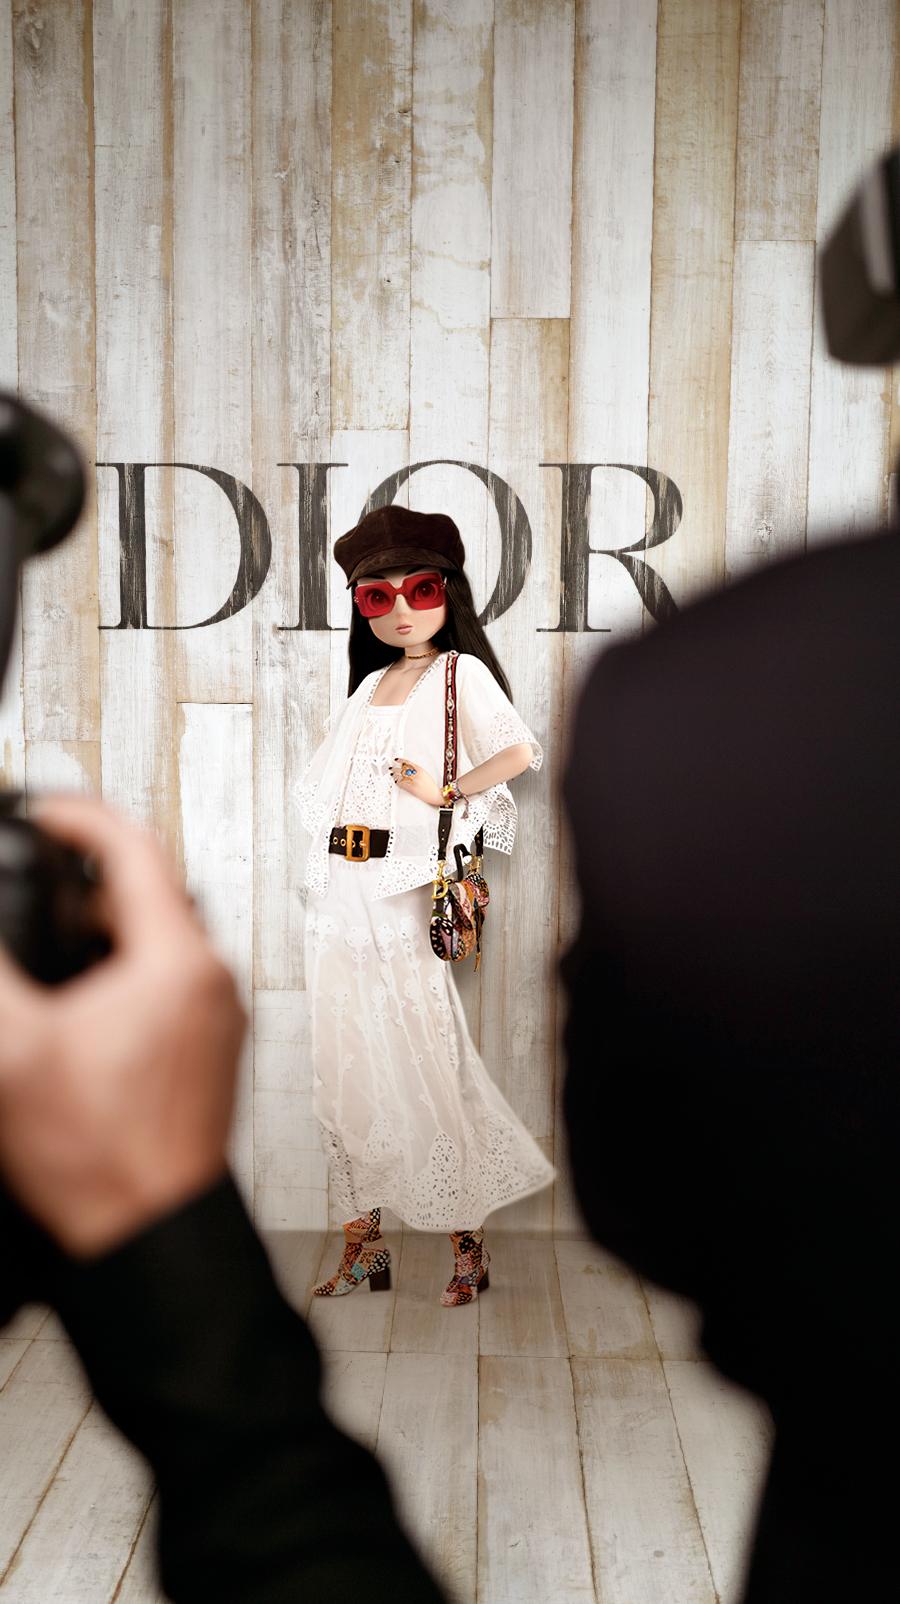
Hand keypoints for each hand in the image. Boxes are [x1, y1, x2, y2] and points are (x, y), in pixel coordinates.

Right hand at [0, 796, 244, 1258]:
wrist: (151, 1234)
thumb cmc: (103, 1159)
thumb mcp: (16, 1052)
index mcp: (177, 963)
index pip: (136, 849)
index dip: (82, 818)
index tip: (45, 813)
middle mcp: (210, 982)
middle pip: (150, 893)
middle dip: (86, 883)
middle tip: (36, 883)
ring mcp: (215, 1017)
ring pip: (158, 940)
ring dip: (101, 932)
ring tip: (48, 947)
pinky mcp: (207, 1049)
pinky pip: (166, 983)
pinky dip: (122, 973)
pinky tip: (76, 1006)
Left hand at [390, 757, 442, 807]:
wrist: (435, 793)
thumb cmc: (430, 785)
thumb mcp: (424, 774)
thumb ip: (417, 770)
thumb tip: (407, 768)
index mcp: (420, 769)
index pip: (408, 762)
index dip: (400, 760)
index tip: (396, 760)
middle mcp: (416, 775)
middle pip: (403, 769)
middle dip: (395, 768)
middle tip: (391, 768)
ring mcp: (414, 781)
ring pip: (401, 776)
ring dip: (395, 775)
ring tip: (392, 774)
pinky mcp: (412, 788)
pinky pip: (403, 784)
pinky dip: (398, 782)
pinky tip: (396, 781)